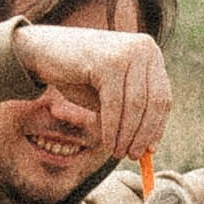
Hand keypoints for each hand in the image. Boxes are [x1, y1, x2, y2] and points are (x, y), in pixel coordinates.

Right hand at [9, 22, 173, 164]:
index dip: (157, 126)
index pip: (163, 96)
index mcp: (149, 53)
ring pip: (136, 105)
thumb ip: (129, 114)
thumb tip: (148, 148)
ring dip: (127, 134)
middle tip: (133, 155)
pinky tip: (108, 143)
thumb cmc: (77, 76)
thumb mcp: (109, 95)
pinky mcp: (109, 62)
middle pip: (154, 101)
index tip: (151, 149)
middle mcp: (144, 48)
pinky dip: (112, 128)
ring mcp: (127, 52)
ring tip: (118, 152)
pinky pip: (115, 104)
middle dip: (144, 133)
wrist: (41, 51)